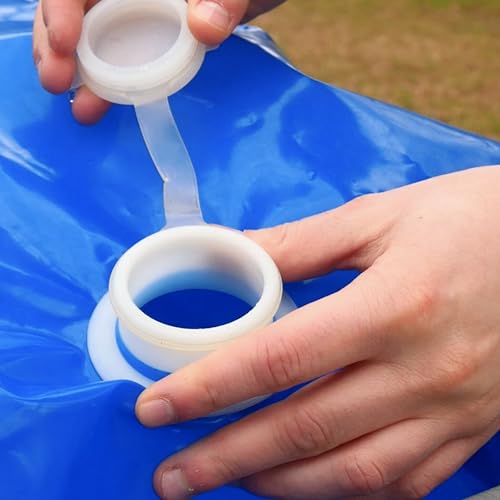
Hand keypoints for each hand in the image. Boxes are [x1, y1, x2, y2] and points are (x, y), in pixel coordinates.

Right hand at [32, 0, 285, 123]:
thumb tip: (204, 30)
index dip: (63, 9)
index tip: (66, 42)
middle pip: (74, 9)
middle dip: (57, 45)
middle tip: (56, 83)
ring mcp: (133, 12)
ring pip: (91, 37)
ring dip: (80, 72)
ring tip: (78, 104)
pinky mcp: (146, 38)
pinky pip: (119, 58)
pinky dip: (108, 82)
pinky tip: (99, 104)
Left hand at [136, 166, 499, 499]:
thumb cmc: (469, 219)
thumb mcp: (381, 216)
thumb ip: (299, 243)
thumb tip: (233, 253)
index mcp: (394, 305)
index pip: (278, 359)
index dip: (207, 388)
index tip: (155, 408)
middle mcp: (423, 369)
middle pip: (304, 428)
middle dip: (226, 457)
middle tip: (169, 475)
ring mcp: (454, 409)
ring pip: (353, 474)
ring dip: (279, 485)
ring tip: (226, 480)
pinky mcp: (473, 429)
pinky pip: (405, 483)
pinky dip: (345, 493)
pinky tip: (306, 483)